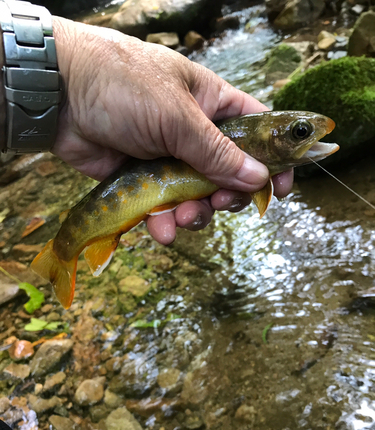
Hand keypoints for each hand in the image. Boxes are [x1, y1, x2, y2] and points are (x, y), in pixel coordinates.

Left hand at [52, 18, 292, 243]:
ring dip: (197, 215)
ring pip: (199, 199)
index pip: (258, 133)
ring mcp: (170, 160)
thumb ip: (217, 152)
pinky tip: (160, 229)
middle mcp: (196, 135)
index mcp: (213, 106)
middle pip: (231, 176)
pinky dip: (166, 224)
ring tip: (183, 217)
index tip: (281, 189)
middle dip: (229, 197)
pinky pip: (165, 210)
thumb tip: (259, 178)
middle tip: (221, 202)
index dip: (274, 161)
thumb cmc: (123, 85)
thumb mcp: (178, 116)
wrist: (60, 95)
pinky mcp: (145, 182)